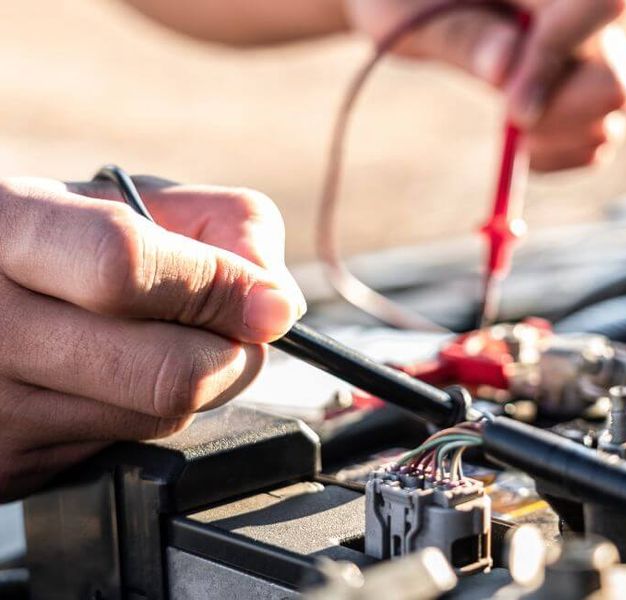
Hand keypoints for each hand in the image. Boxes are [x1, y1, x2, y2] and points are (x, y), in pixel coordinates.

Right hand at [0, 176, 304, 500]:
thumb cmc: (60, 244)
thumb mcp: (128, 200)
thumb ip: (222, 224)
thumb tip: (278, 302)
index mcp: (10, 230)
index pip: (125, 268)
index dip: (219, 288)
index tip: (269, 303)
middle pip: (169, 372)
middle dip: (233, 352)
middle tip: (232, 328)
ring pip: (164, 418)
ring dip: (199, 385)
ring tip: (161, 342)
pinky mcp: (12, 466)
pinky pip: (132, 448)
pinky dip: (151, 413)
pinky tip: (118, 378)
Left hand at [346, 0, 625, 170]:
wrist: (408, 5)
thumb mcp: (408, 10)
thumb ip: (460, 33)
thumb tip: (505, 68)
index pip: (600, 3)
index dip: (557, 58)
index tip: (509, 107)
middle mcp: (581, 12)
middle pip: (615, 79)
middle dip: (560, 114)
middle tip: (506, 118)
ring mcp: (588, 52)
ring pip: (613, 110)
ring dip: (560, 138)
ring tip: (508, 127)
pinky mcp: (580, 90)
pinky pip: (596, 138)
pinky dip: (562, 155)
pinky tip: (522, 145)